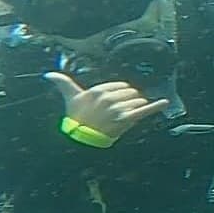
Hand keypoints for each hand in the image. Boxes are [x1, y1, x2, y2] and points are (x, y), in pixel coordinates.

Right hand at [43, 72, 170, 141]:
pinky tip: (164, 103)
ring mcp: (119, 109)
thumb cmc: (77, 118)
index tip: (115, 99)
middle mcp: (110, 98)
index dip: (120, 93)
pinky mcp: (127, 120)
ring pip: (137, 101)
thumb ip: (63, 83)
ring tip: (123, 116)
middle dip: (128, 100)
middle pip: (131, 93)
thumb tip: (49, 74)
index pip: (120, 86)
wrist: (80, 138)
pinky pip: (144, 110)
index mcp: (99, 90)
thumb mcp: (70, 98)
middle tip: (119, 110)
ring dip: (135, 107)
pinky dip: (156, 106)